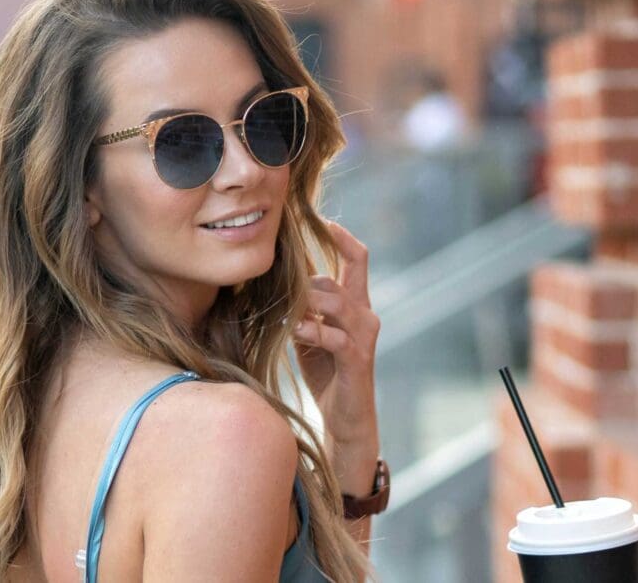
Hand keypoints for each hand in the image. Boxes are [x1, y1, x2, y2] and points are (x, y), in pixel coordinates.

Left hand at [291, 220, 380, 452]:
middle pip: (335, 279)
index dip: (340, 236)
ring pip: (335, 301)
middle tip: (271, 283)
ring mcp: (364, 336)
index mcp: (355, 304)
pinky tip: (292, 331)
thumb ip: (302, 306)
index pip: (357, 258)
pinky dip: (310, 330)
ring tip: (280, 309)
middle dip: (302, 281)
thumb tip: (276, 277)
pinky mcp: (357, 359)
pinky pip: (334, 335)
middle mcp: (365, 315)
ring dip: (303, 302)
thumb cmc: (325, 372)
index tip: (318, 218)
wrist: (344, 418)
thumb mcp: (310, 331)